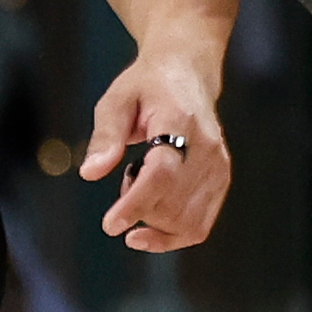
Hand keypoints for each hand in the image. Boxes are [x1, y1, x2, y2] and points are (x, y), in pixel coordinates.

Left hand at [79, 45, 231, 251]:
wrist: (187, 75)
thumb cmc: (148, 86)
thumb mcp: (117, 100)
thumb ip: (105, 136)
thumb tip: (91, 173)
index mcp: (180, 121)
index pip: (162, 173)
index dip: (136, 203)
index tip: (111, 225)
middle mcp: (206, 147)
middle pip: (173, 204)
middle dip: (138, 210)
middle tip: (125, 179)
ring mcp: (218, 166)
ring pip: (187, 222)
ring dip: (153, 223)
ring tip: (139, 189)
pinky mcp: (221, 179)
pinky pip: (199, 225)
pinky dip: (171, 237)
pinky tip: (148, 230)